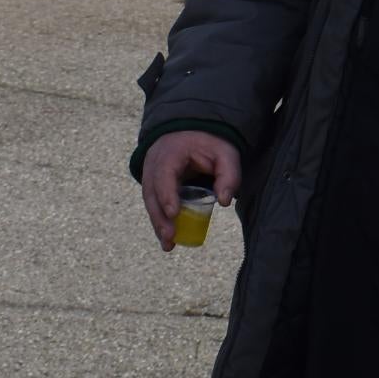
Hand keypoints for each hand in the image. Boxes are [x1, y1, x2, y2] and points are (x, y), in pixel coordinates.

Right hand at [140, 131, 240, 251]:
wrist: (191, 132)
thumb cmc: (209, 144)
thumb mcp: (225, 153)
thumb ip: (229, 175)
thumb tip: (224, 202)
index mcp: (170, 152)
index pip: (164, 174)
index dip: (167, 194)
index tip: (173, 213)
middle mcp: (154, 164)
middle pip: (152, 192)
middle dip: (160, 217)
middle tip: (170, 237)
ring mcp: (150, 175)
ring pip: (150, 201)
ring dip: (158, 224)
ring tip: (168, 244)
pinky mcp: (153, 185)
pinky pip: (154, 204)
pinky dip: (160, 221)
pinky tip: (167, 239)